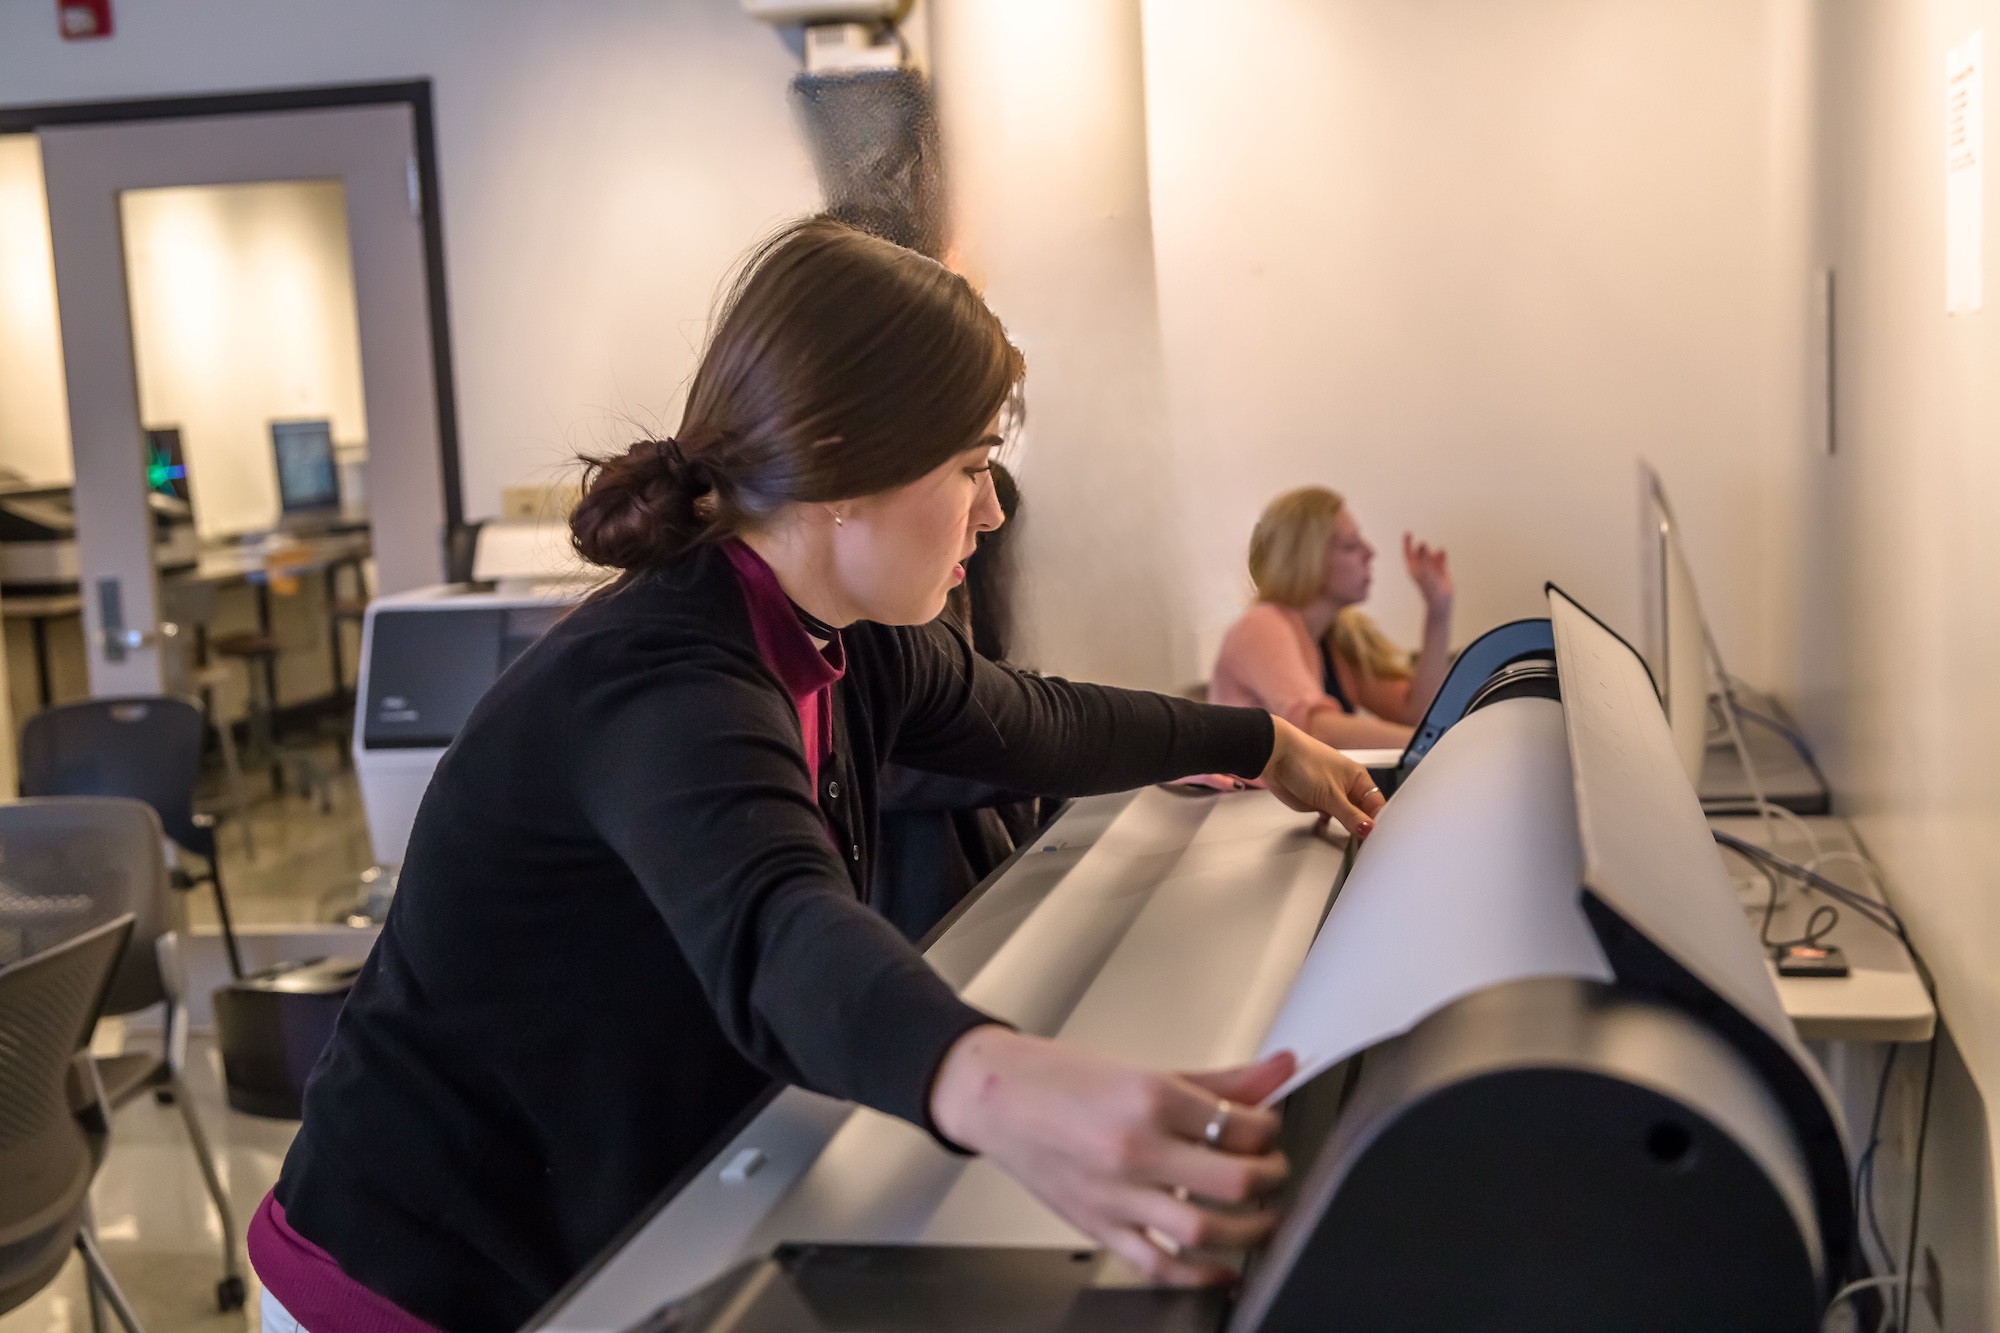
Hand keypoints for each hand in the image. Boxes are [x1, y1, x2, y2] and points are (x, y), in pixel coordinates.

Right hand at [931, 1027, 1296, 1283]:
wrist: (994, 1097)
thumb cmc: (1058, 1079)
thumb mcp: (1144, 1068)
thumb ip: (1217, 1080)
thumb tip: (1276, 1072)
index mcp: (1148, 1096)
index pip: (1240, 1124)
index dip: (1269, 1128)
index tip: (1268, 1128)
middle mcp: (1133, 1147)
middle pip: (1232, 1179)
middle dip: (1270, 1178)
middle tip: (1273, 1170)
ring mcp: (1115, 1194)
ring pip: (1203, 1229)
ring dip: (1250, 1230)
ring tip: (1262, 1216)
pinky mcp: (1098, 1226)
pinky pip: (1158, 1265)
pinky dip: (1199, 1276)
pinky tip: (1222, 1270)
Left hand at [1260, 717, 1385, 837]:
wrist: (1274, 757)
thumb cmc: (1304, 761)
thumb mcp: (1331, 794)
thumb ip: (1350, 815)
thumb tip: (1369, 829)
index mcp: (1358, 779)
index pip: (1376, 806)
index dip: (1377, 822)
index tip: (1375, 838)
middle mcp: (1347, 787)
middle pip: (1361, 813)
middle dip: (1362, 827)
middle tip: (1363, 844)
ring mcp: (1331, 795)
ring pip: (1345, 818)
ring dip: (1345, 828)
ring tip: (1348, 841)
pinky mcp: (1316, 802)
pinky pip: (1328, 818)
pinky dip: (1328, 825)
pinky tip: (1327, 829)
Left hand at [1403, 533, 1452, 618]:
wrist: (1440, 599)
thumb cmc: (1429, 586)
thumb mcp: (1423, 570)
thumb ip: (1422, 555)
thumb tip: (1422, 542)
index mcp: (1412, 568)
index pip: (1408, 552)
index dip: (1407, 542)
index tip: (1408, 532)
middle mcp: (1421, 566)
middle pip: (1419, 551)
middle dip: (1422, 547)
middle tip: (1422, 543)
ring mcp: (1431, 566)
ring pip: (1431, 552)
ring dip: (1433, 552)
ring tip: (1436, 557)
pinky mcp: (1441, 567)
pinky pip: (1441, 555)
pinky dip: (1441, 554)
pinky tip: (1443, 554)